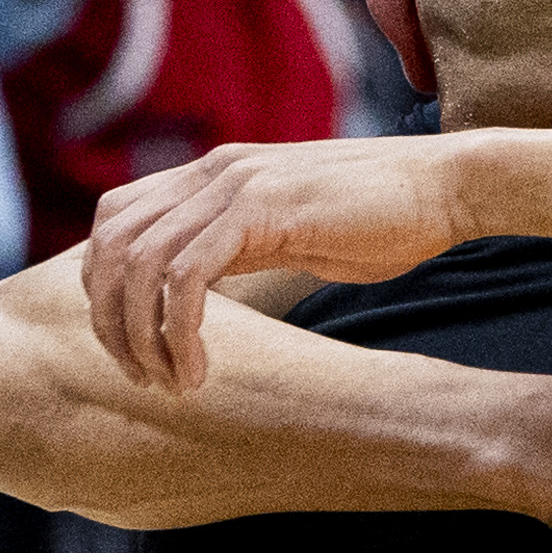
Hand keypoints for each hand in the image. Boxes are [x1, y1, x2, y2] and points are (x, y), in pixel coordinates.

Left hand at [87, 136, 477, 389]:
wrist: (446, 186)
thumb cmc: (386, 218)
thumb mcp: (294, 232)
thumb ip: (241, 246)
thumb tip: (200, 287)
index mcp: (215, 172)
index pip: (116, 220)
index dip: (105, 285)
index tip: (133, 343)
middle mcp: (213, 170)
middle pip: (111, 243)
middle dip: (111, 320)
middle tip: (140, 376)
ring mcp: (234, 184)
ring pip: (140, 263)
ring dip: (142, 335)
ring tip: (170, 382)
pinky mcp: (261, 208)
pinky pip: (187, 276)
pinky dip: (180, 331)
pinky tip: (200, 369)